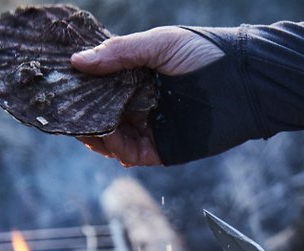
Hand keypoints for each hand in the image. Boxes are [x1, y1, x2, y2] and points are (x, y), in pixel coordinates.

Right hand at [70, 27, 221, 165]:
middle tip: (61, 108)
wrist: (243, 82)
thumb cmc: (205, 54)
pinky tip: (104, 135)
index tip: (60, 83)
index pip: (101, 85)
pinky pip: (129, 153)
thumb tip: (77, 62)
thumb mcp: (158, 44)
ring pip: (110, 138)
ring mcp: (150, 128)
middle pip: (100, 114)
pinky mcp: (161, 150)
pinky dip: (113, 147)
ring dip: (92, 133)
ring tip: (80, 123)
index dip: (80, 85)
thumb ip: (119, 53)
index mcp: (138, 77)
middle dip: (80, 113)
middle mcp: (141, 104)